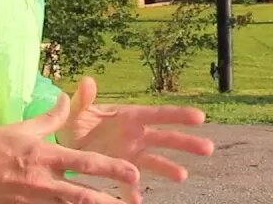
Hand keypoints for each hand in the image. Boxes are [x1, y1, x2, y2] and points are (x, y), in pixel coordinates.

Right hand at [0, 92, 139, 203]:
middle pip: (82, 195)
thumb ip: (50, 117)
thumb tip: (67, 98)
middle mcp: (40, 181)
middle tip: (133, 203)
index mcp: (43, 156)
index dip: (111, 169)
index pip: (85, 162)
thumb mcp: (20, 128)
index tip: (134, 174)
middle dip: (109, 201)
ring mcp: (31, 201)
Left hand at [58, 77, 214, 195]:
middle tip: (208, 149)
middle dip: (187, 143)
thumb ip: (84, 98)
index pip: (159, 114)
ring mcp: (130, 154)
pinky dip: (133, 191)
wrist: (64, 142)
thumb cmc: (75, 120)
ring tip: (182, 176)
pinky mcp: (119, 170)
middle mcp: (136, 135)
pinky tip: (138, 200)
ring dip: (168, 168)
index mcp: (130, 116)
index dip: (179, 115)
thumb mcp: (77, 109)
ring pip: (154, 161)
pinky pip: (129, 183)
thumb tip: (87, 81)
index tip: (200, 117)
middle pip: (166, 138)